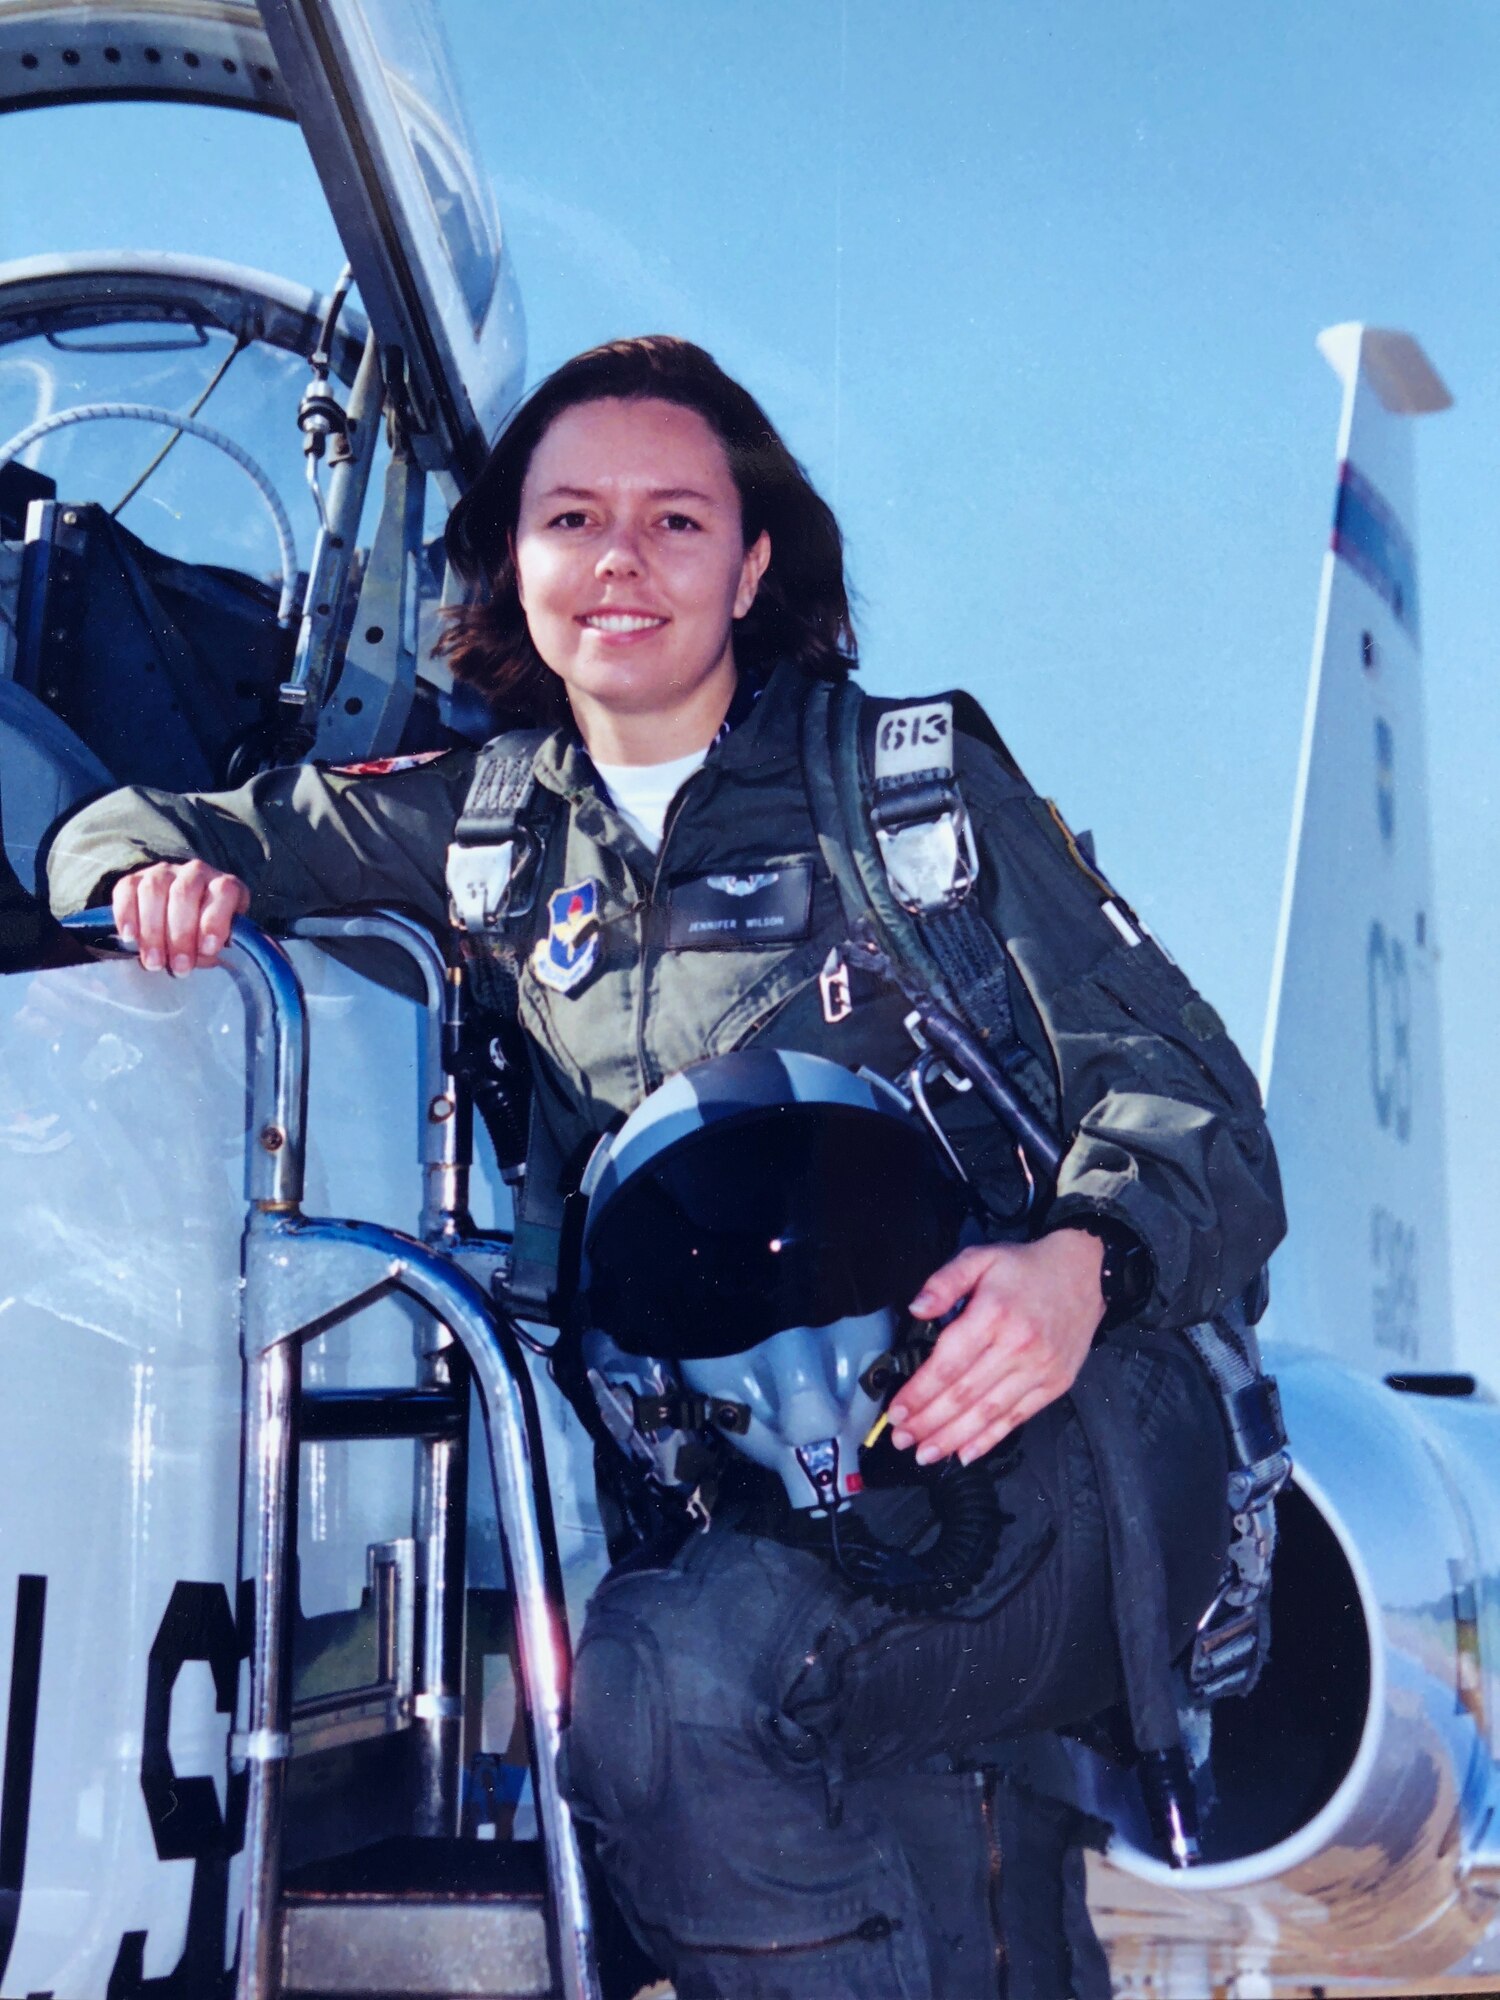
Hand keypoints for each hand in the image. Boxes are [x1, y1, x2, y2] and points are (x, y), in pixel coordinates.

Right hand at [112, 860, 250, 973]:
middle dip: (181, 934)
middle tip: (178, 967)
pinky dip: (126, 912)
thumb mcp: (219, 940)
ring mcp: (164, 872)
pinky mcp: (135, 879)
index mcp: (225, 886)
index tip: (208, 949)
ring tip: (154, 962)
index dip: (216, 919)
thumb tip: (204, 957)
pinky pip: (127, 889)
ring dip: (153, 929)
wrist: (177, 911)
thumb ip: (214, 948)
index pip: (224, 891)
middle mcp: (196, 873)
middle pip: (185, 893)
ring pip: (155, 890)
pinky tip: (129, 937)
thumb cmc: (205, 932)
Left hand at [887, 1231, 1105, 1466]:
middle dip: (928, 1422)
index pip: (948, 1364)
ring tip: (926, 1454)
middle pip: (964, 1395)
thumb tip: (916, 1309)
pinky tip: (966, 1452)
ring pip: (988, 1412)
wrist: (1084, 1271)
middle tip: (902, 1439)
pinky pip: (1017, 1418)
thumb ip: (944, 1282)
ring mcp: (1039, 1369)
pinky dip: (990, 1439)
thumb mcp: (980, 1257)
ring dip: (953, 1438)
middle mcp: (1017, 1347)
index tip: (897, 1411)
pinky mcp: (1055, 1384)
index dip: (919, 1392)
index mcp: (993, 1315)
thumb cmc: (1026, 1267)